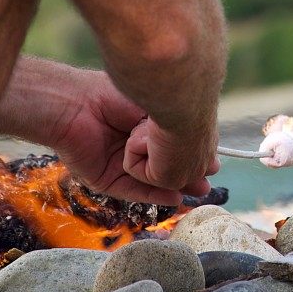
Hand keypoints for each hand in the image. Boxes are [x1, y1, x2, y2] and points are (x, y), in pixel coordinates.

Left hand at [0, 57, 220, 205]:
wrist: (78, 103)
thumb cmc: (115, 95)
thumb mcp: (153, 109)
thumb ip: (174, 126)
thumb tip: (202, 142)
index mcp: (143, 128)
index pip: (173, 147)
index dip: (193, 155)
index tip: (214, 160)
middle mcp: (133, 148)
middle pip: (166, 167)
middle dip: (188, 175)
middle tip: (207, 182)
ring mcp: (119, 166)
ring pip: (153, 182)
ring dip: (175, 187)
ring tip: (197, 190)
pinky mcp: (105, 180)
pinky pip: (133, 192)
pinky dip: (153, 195)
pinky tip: (173, 196)